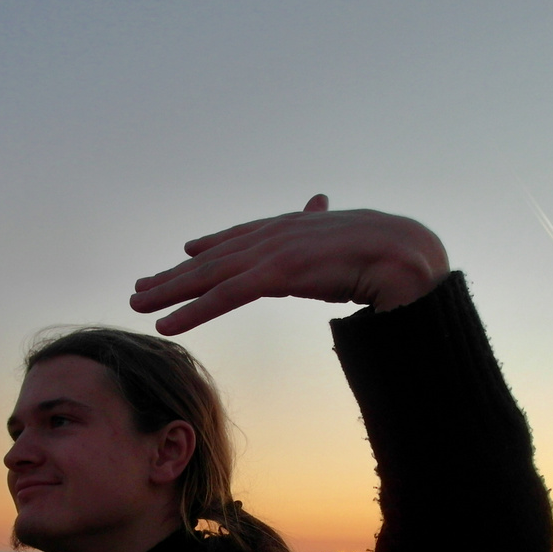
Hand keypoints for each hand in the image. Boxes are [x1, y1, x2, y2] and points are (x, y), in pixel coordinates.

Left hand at [130, 194, 448, 334]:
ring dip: (171, 291)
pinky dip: (193, 310)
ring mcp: (276, 250)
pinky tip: (167, 324)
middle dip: (177, 273)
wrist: (414, 256)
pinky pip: (226, 295)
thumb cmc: (395, 257)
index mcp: (298, 227)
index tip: (187, 252)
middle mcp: (280, 233)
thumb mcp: (355, 250)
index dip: (214, 245)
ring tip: (138, 305)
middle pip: (217, 257)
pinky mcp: (277, 272)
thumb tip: (336, 237)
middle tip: (140, 288)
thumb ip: (335, 245)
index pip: (246, 237)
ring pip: (212, 275)